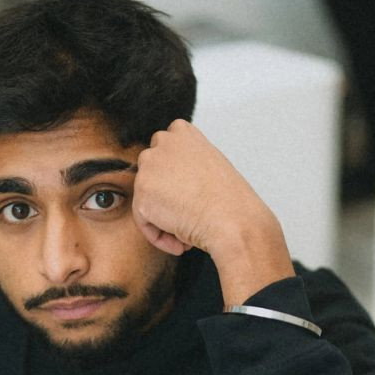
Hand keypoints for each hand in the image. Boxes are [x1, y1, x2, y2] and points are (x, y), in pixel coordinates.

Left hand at [132, 119, 276, 259]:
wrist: (233, 221)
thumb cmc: (231, 200)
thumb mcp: (211, 167)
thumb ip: (187, 166)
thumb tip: (173, 182)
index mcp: (182, 132)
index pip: (164, 151)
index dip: (173, 177)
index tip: (188, 194)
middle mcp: (162, 144)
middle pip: (150, 174)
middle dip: (164, 196)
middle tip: (187, 214)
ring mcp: (149, 168)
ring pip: (147, 199)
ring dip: (163, 217)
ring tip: (188, 230)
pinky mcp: (142, 196)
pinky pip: (144, 221)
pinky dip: (159, 236)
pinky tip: (181, 241)